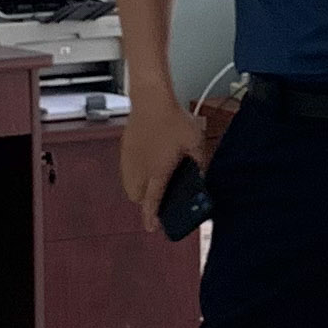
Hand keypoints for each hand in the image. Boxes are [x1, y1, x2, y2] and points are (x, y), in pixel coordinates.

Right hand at [118, 93, 199, 212]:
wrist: (151, 99)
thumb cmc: (174, 119)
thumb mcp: (195, 142)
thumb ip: (200, 161)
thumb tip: (202, 173)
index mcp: (158, 171)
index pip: (152, 201)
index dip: (151, 217)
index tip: (151, 228)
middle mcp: (140, 169)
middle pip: (136, 196)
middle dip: (144, 202)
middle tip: (157, 196)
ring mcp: (130, 159)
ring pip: (129, 184)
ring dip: (138, 188)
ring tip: (152, 180)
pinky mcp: (125, 148)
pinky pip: (126, 169)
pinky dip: (133, 172)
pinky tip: (146, 161)